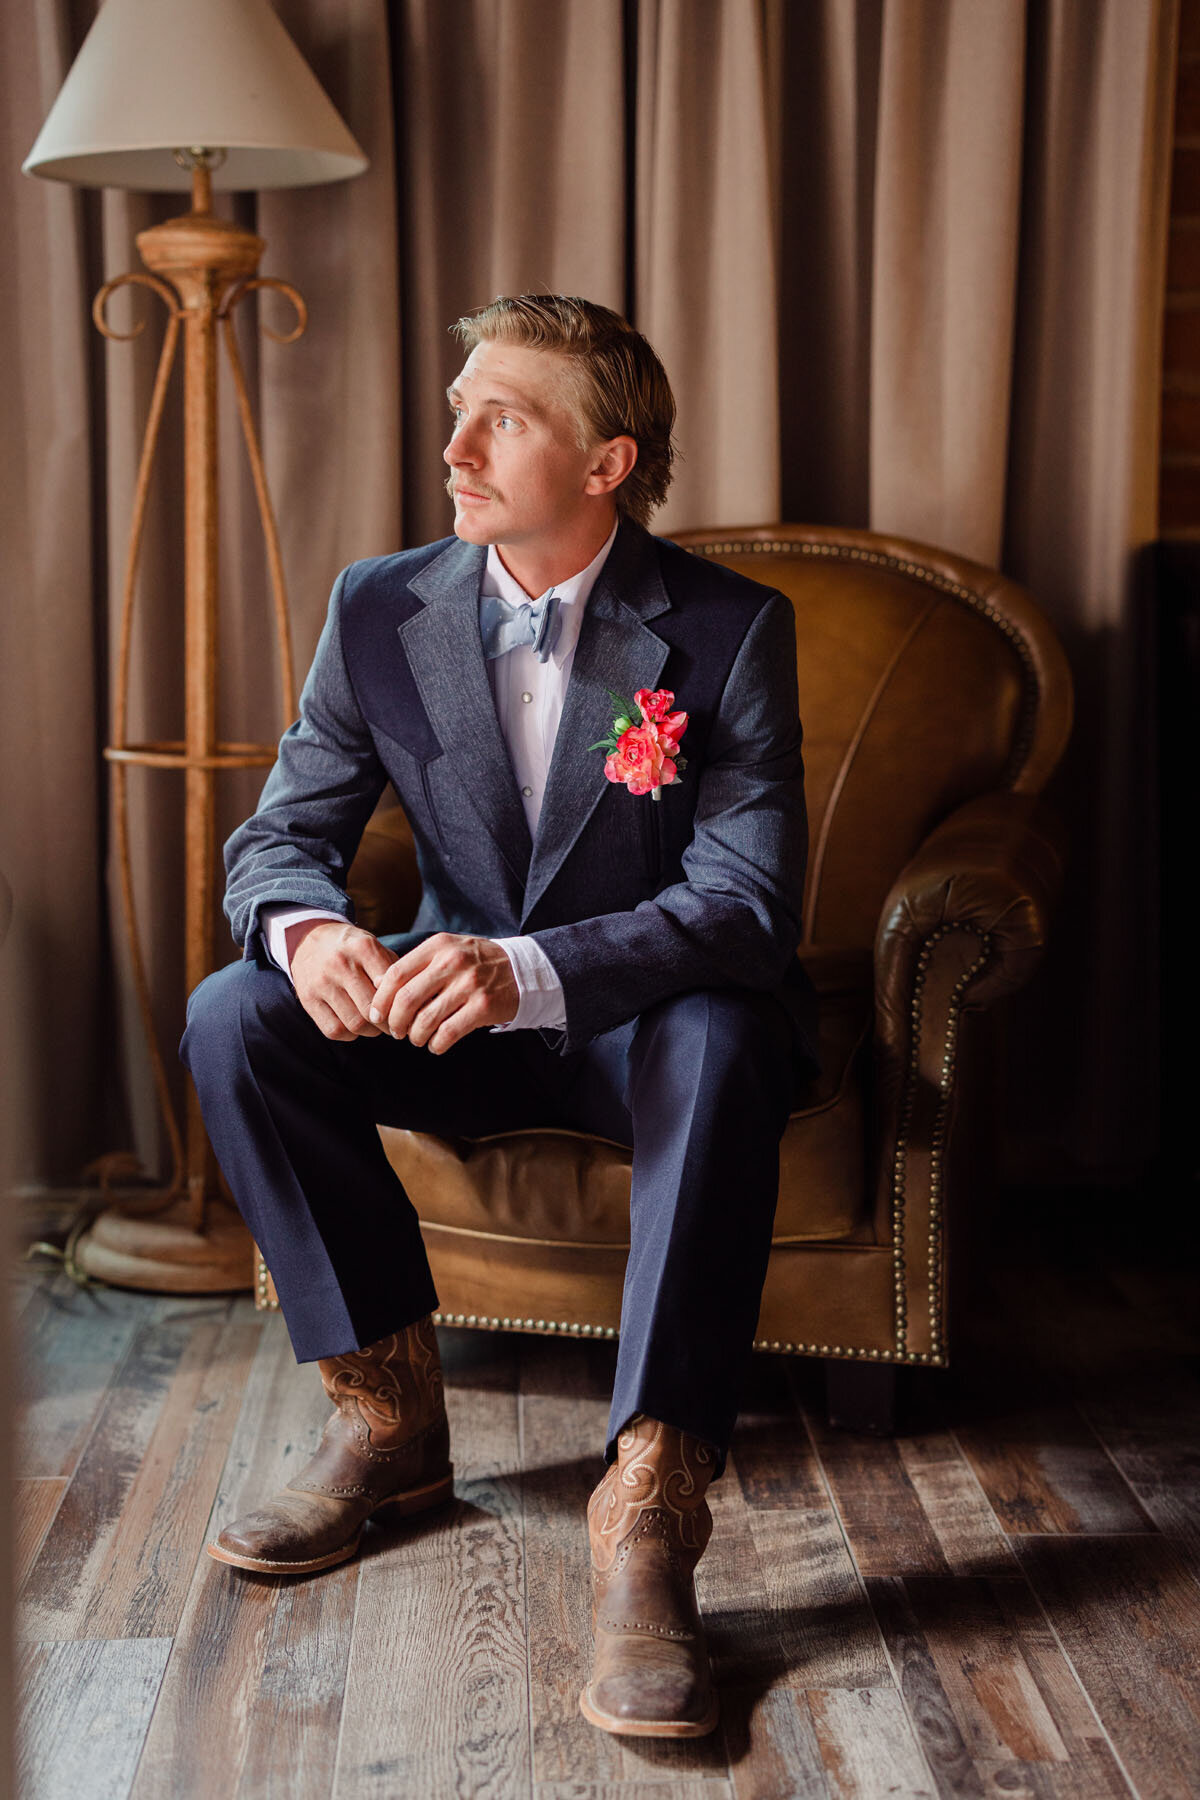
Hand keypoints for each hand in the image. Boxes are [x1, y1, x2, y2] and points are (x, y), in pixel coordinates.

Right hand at [287, 919, 396, 1040]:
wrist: (308, 940)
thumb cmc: (352, 948)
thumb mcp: (374, 946)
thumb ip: (393, 969)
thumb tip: (412, 1001)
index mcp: (362, 947)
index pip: (389, 985)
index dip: (401, 1004)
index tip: (406, 1011)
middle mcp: (340, 964)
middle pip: (372, 1009)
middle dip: (388, 1023)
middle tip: (394, 1025)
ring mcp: (321, 983)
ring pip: (355, 1023)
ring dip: (370, 1031)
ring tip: (376, 1025)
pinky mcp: (307, 1000)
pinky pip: (334, 1030)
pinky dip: (349, 1034)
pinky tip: (354, 1025)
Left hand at [367, 932, 518, 1053]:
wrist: (522, 970)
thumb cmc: (476, 963)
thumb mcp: (449, 950)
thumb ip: (420, 964)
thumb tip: (381, 992)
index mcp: (438, 946)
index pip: (395, 974)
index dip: (381, 999)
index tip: (377, 1014)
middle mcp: (452, 962)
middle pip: (406, 999)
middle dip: (394, 1022)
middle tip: (395, 1032)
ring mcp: (469, 985)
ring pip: (425, 1020)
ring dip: (415, 1036)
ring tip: (417, 1038)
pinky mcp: (483, 1006)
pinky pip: (448, 1033)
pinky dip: (437, 1044)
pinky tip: (436, 1045)